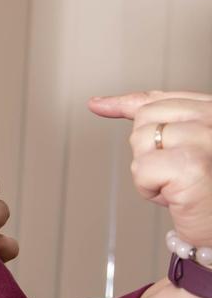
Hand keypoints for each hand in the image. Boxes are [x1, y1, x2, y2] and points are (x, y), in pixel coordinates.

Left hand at [90, 91, 211, 245]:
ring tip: (180, 186)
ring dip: (150, 171)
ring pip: (140, 141)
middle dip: (148, 149)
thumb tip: (98, 103)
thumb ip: (158, 121)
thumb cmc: (206, 193)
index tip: (98, 106)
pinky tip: (176, 197)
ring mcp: (205, 139)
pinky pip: (141, 168)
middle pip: (145, 118)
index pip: (162, 100)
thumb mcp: (184, 147)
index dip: (125, 104)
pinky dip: (148, 188)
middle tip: (176, 173)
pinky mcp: (191, 164)